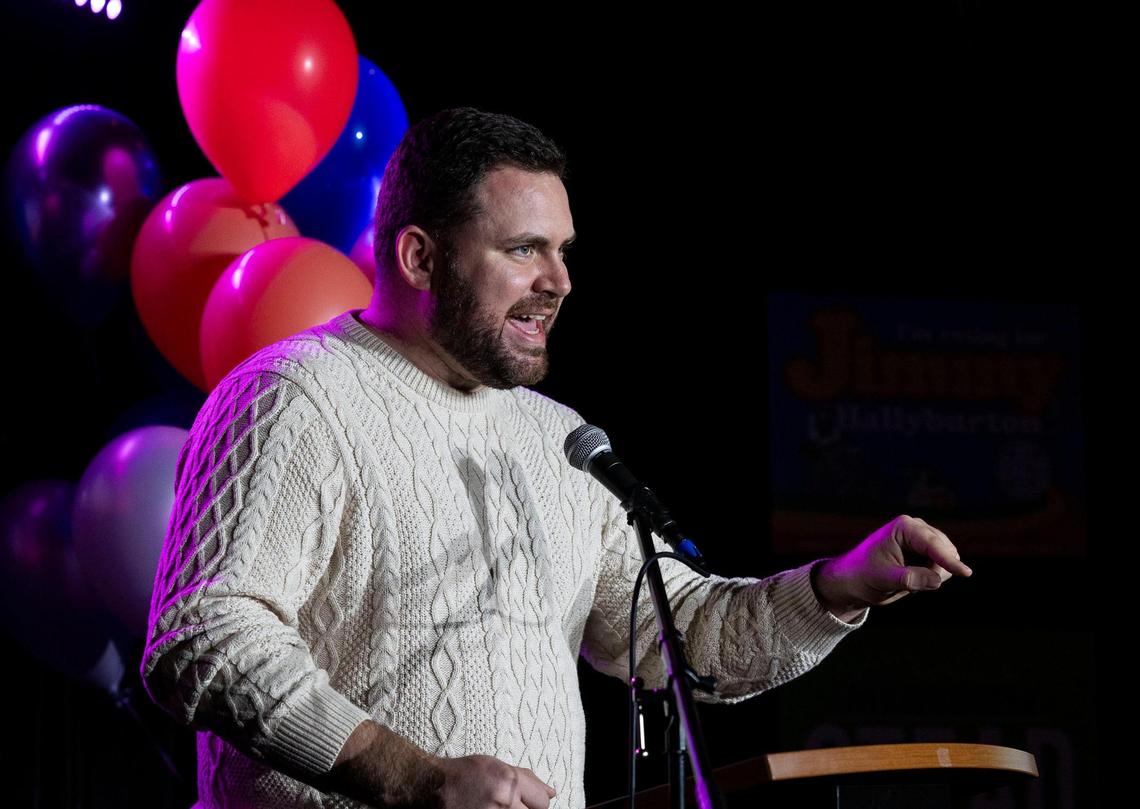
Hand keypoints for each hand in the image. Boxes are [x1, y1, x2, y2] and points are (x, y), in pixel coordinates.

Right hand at [436, 754, 556, 808]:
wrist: (430, 787)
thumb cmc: (462, 773)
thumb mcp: (496, 766)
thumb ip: (527, 778)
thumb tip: (551, 792)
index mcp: (508, 782)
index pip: (542, 802)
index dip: (537, 802)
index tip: (529, 802)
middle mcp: (502, 802)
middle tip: (510, 804)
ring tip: (495, 805)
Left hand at [812, 514, 971, 620]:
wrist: (854, 580)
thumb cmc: (864, 576)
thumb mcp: (884, 579)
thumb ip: (909, 579)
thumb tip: (935, 579)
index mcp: (904, 527)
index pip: (933, 544)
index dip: (949, 560)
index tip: (966, 574)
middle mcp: (917, 528)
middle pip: (944, 552)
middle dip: (935, 571)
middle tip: (909, 584)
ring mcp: (924, 540)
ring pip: (947, 561)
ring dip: (934, 575)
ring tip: (907, 579)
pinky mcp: (927, 552)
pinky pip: (943, 568)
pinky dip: (933, 577)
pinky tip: (913, 578)